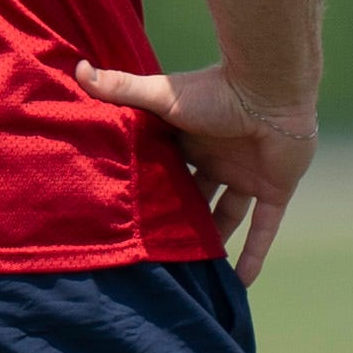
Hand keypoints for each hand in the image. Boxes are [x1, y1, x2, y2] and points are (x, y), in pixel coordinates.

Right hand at [74, 60, 316, 284]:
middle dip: (180, 218)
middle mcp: (217, 157)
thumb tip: (77, 69)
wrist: (269, 90)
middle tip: (158, 249)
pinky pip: (264, 228)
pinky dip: (255, 254)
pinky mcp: (274, 188)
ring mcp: (247, 174)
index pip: (168, 167)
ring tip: (192, 270)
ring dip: (214, 240)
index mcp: (190, 137)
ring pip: (228, 214)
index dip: (153, 188)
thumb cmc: (213, 91)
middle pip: (196, 195)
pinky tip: (241, 283)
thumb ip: (121, 87)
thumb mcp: (159, 97)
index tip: (131, 214)